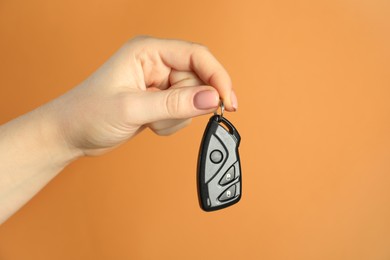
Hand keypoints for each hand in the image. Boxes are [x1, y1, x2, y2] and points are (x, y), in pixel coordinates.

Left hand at [52, 36, 237, 155]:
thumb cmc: (87, 113)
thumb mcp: (132, 108)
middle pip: (198, 79)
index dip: (217, 77)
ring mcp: (158, 84)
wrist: (69, 134)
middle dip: (189, 104)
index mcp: (148, 51)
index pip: (197, 56)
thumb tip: (210, 98)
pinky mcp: (158, 101)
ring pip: (192, 99)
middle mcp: (156, 64)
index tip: (227, 101)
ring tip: (150, 120)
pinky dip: (171, 124)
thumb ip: (174, 103)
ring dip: (176, 117)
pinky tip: (150, 124)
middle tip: (168, 117)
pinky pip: (182, 112)